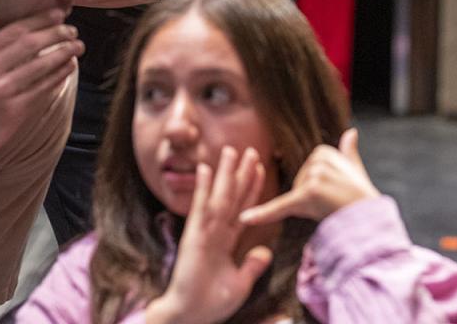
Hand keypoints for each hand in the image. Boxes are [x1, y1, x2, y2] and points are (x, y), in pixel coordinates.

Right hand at [0, 9, 81, 164]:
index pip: (14, 31)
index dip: (39, 20)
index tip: (58, 15)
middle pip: (30, 45)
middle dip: (56, 34)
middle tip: (73, 31)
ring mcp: (3, 92)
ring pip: (40, 67)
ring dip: (63, 54)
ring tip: (77, 47)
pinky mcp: (14, 111)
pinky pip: (42, 90)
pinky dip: (58, 77)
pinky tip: (69, 69)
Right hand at [146, 147, 272, 323]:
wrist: (190, 315)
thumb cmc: (210, 303)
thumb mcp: (240, 284)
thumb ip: (251, 266)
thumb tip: (265, 252)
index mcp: (225, 241)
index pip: (242, 208)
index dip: (251, 188)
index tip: (260, 169)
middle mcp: (214, 231)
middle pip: (232, 196)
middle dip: (241, 173)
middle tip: (250, 150)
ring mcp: (204, 232)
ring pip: (218, 196)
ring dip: (224, 173)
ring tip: (230, 150)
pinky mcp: (194, 237)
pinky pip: (199, 209)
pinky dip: (202, 189)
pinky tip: (204, 169)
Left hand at [240, 128, 378, 225]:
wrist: (370, 220)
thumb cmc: (360, 197)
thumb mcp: (355, 170)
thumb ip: (348, 152)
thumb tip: (351, 132)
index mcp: (324, 151)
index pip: (303, 173)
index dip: (313, 188)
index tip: (332, 194)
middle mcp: (319, 160)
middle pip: (297, 183)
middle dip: (310, 198)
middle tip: (332, 203)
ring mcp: (314, 175)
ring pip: (295, 196)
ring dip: (309, 207)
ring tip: (331, 207)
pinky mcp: (309, 192)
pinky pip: (281, 205)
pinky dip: (263, 214)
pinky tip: (245, 219)